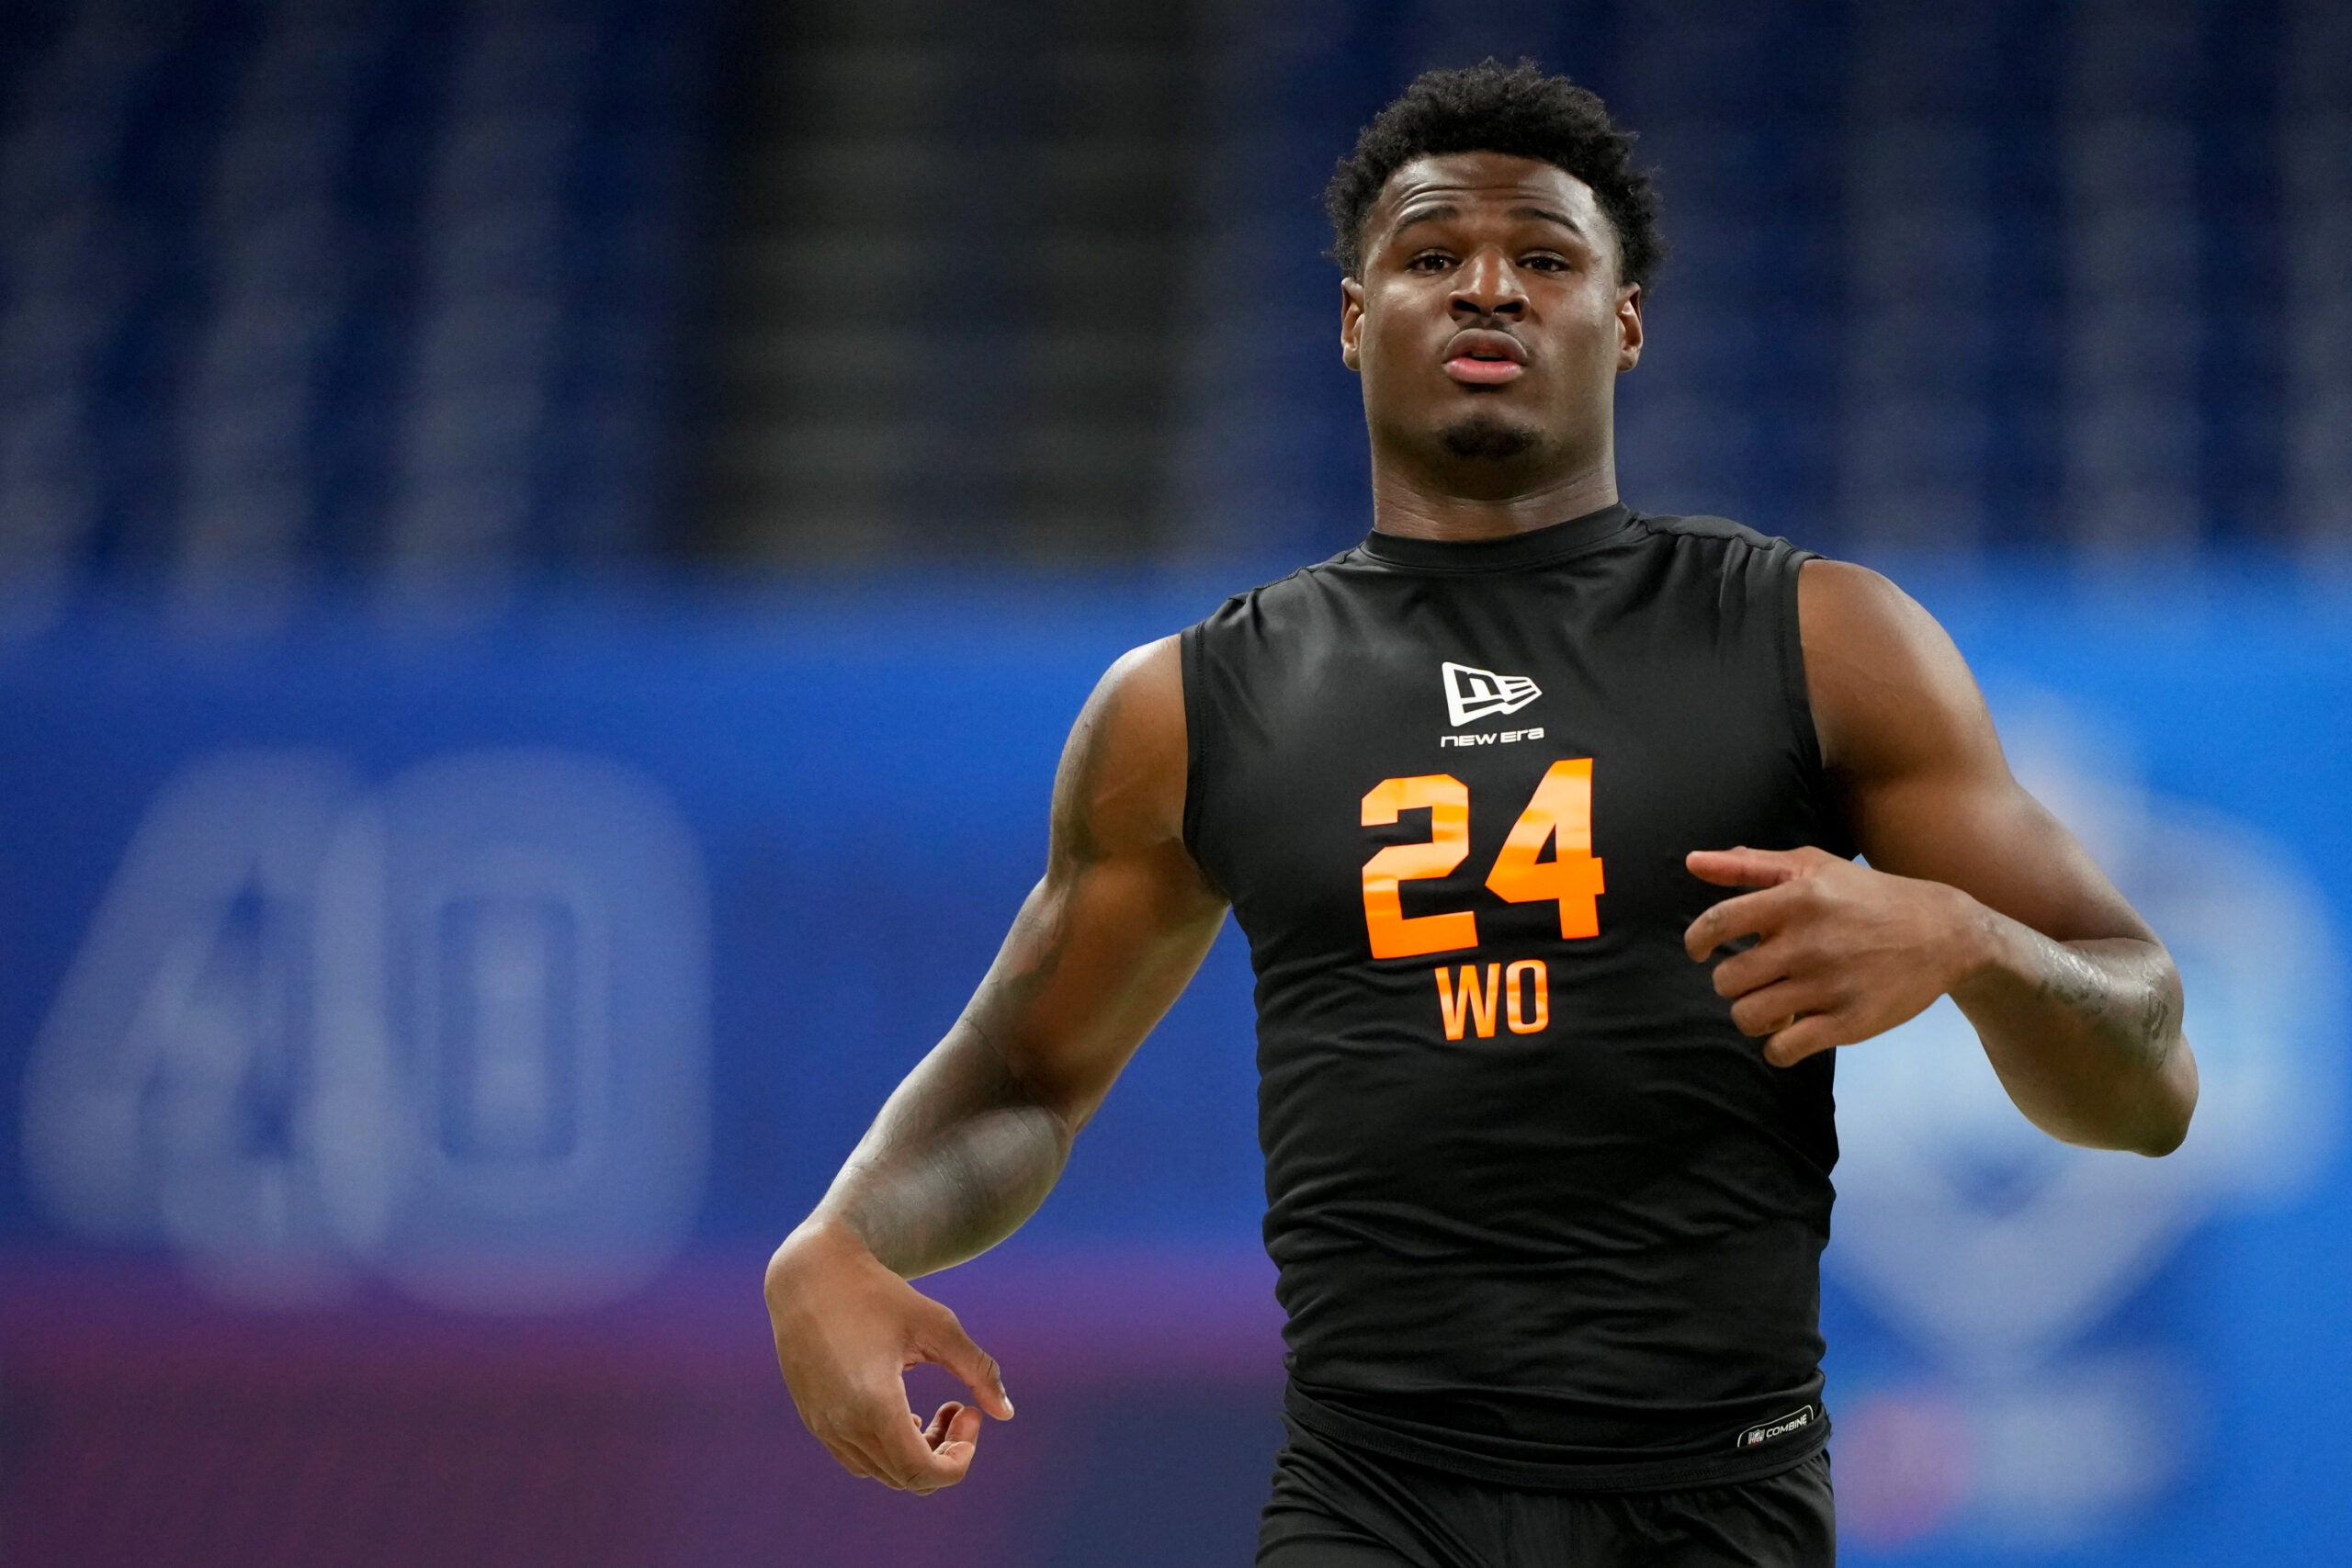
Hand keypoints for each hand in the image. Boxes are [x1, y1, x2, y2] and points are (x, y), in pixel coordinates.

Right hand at [765, 1221, 1015, 1492]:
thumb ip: (977, 1370)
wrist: (810, 1275)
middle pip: (906, 1478)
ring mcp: (823, 1426)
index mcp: (874, 1405)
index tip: (972, 1413)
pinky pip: (858, 1459)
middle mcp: (843, 1425)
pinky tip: (905, 1414)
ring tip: (936, 1410)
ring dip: (918, 1454)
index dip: (959, 1459)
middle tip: (961, 1407)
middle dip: (945, 1453)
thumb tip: (1006, 1413)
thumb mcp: (937, 1326)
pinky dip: (889, 1450)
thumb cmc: (878, 1294)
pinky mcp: (814, 1419)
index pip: (922, 1473)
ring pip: (882, 1473)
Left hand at [1683, 845, 1983, 1066]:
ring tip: (1773, 1003)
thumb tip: (1692, 861)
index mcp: (1796, 899)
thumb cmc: (1867, 896)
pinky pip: (1782, 1050)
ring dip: (1752, 1015)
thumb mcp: (1813, 867)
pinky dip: (1777, 1047)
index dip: (1696, 942)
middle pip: (1726, 980)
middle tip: (1756, 976)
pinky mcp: (1849, 1023)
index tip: (1699, 950)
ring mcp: (1828, 986)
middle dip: (1732, 982)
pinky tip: (1791, 1030)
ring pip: (1748, 1017)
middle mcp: (1808, 943)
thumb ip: (1748, 865)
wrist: (1946, 933)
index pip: (1717, 925)